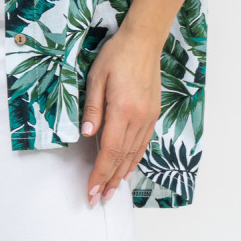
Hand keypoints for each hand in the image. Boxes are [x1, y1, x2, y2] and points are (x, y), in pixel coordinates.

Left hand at [80, 27, 161, 205]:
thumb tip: (86, 135)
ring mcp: (148, 117)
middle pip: (122, 158)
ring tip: (111, 190)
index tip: (90, 190)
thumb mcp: (96, 77)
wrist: (143, 41)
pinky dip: (135, 159)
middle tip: (98, 199)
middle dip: (109, 181)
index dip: (99, 173)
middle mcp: (138, 118)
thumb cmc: (116, 55)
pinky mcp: (153, 113)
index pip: (109, 150)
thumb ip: (92, 108)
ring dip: (122, 174)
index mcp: (122, 109)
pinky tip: (128, 168)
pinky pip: (143, 143)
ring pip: (134, 153)